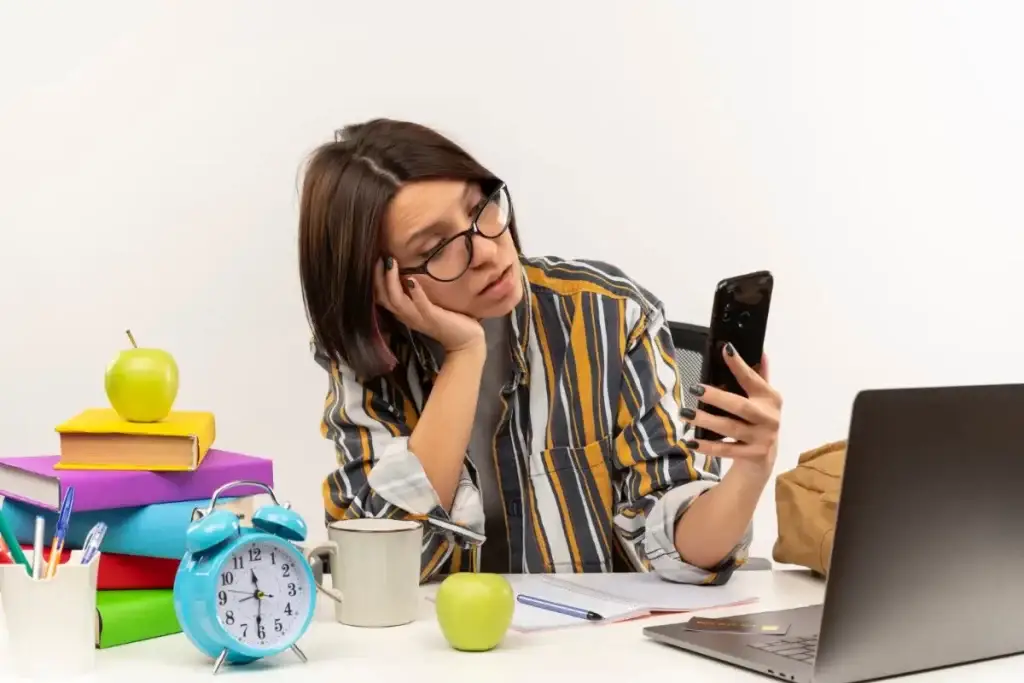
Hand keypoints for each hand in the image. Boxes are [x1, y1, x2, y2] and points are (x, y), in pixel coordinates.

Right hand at [374, 257, 483, 353]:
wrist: (464, 341)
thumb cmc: (446, 320)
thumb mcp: (425, 306)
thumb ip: (415, 294)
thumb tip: (409, 271)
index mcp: (403, 313)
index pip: (381, 297)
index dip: (375, 280)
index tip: (377, 260)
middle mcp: (407, 316)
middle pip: (383, 298)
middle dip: (379, 277)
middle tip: (381, 258)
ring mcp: (419, 318)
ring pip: (397, 301)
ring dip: (392, 281)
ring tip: (392, 263)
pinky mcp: (433, 318)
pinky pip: (421, 305)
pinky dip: (415, 293)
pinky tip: (412, 279)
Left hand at [682, 343, 782, 475]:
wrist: (765, 457)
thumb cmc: (759, 420)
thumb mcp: (763, 399)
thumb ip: (760, 376)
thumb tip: (759, 351)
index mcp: (770, 399)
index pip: (752, 379)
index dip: (740, 365)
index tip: (726, 350)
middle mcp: (769, 418)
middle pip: (739, 406)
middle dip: (716, 397)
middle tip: (694, 389)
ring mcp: (762, 438)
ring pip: (730, 428)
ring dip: (706, 421)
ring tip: (685, 414)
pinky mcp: (752, 455)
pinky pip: (726, 450)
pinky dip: (708, 446)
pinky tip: (692, 442)